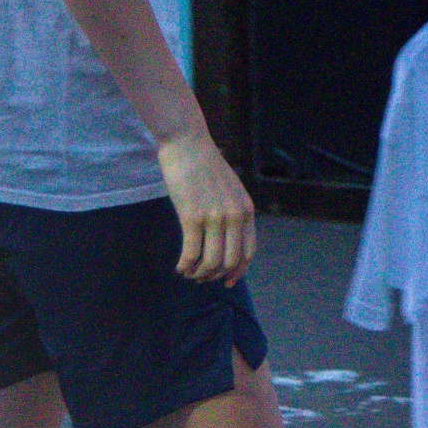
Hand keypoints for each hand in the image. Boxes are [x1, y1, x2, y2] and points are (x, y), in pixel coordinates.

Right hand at [158, 130, 254, 286]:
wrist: (188, 145)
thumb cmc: (206, 167)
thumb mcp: (231, 190)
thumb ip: (233, 212)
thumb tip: (228, 240)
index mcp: (246, 210)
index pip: (248, 251)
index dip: (238, 271)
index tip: (227, 281)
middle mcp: (235, 216)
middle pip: (230, 261)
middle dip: (215, 275)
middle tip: (201, 278)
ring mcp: (215, 217)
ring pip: (211, 262)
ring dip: (199, 273)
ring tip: (188, 272)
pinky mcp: (192, 217)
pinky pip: (191, 253)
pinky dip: (184, 265)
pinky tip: (179, 266)